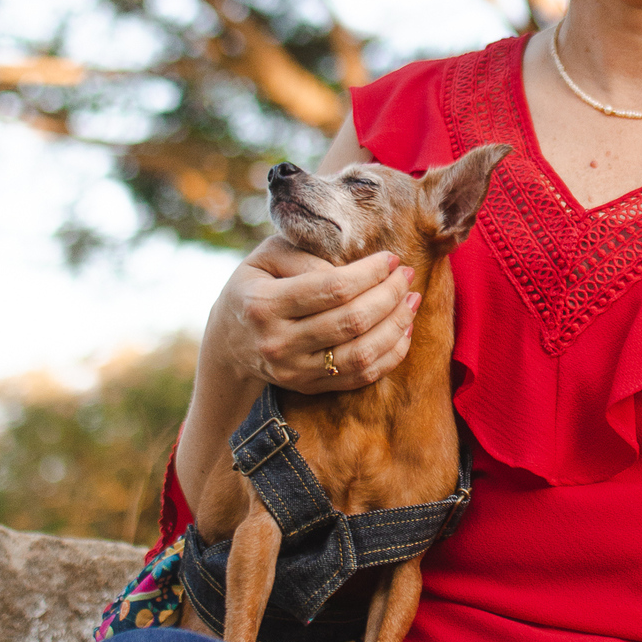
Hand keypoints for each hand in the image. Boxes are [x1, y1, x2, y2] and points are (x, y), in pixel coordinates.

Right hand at [214, 235, 418, 394]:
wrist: (230, 342)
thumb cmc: (256, 286)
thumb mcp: (267, 258)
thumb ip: (306, 255)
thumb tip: (351, 269)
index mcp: (264, 305)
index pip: (332, 288)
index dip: (370, 273)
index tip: (391, 259)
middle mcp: (278, 343)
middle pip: (352, 322)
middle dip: (389, 295)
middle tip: (406, 275)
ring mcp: (294, 371)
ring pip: (361, 354)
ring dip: (396, 325)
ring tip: (411, 300)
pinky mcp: (310, 387)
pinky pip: (361, 377)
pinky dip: (390, 354)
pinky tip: (403, 329)